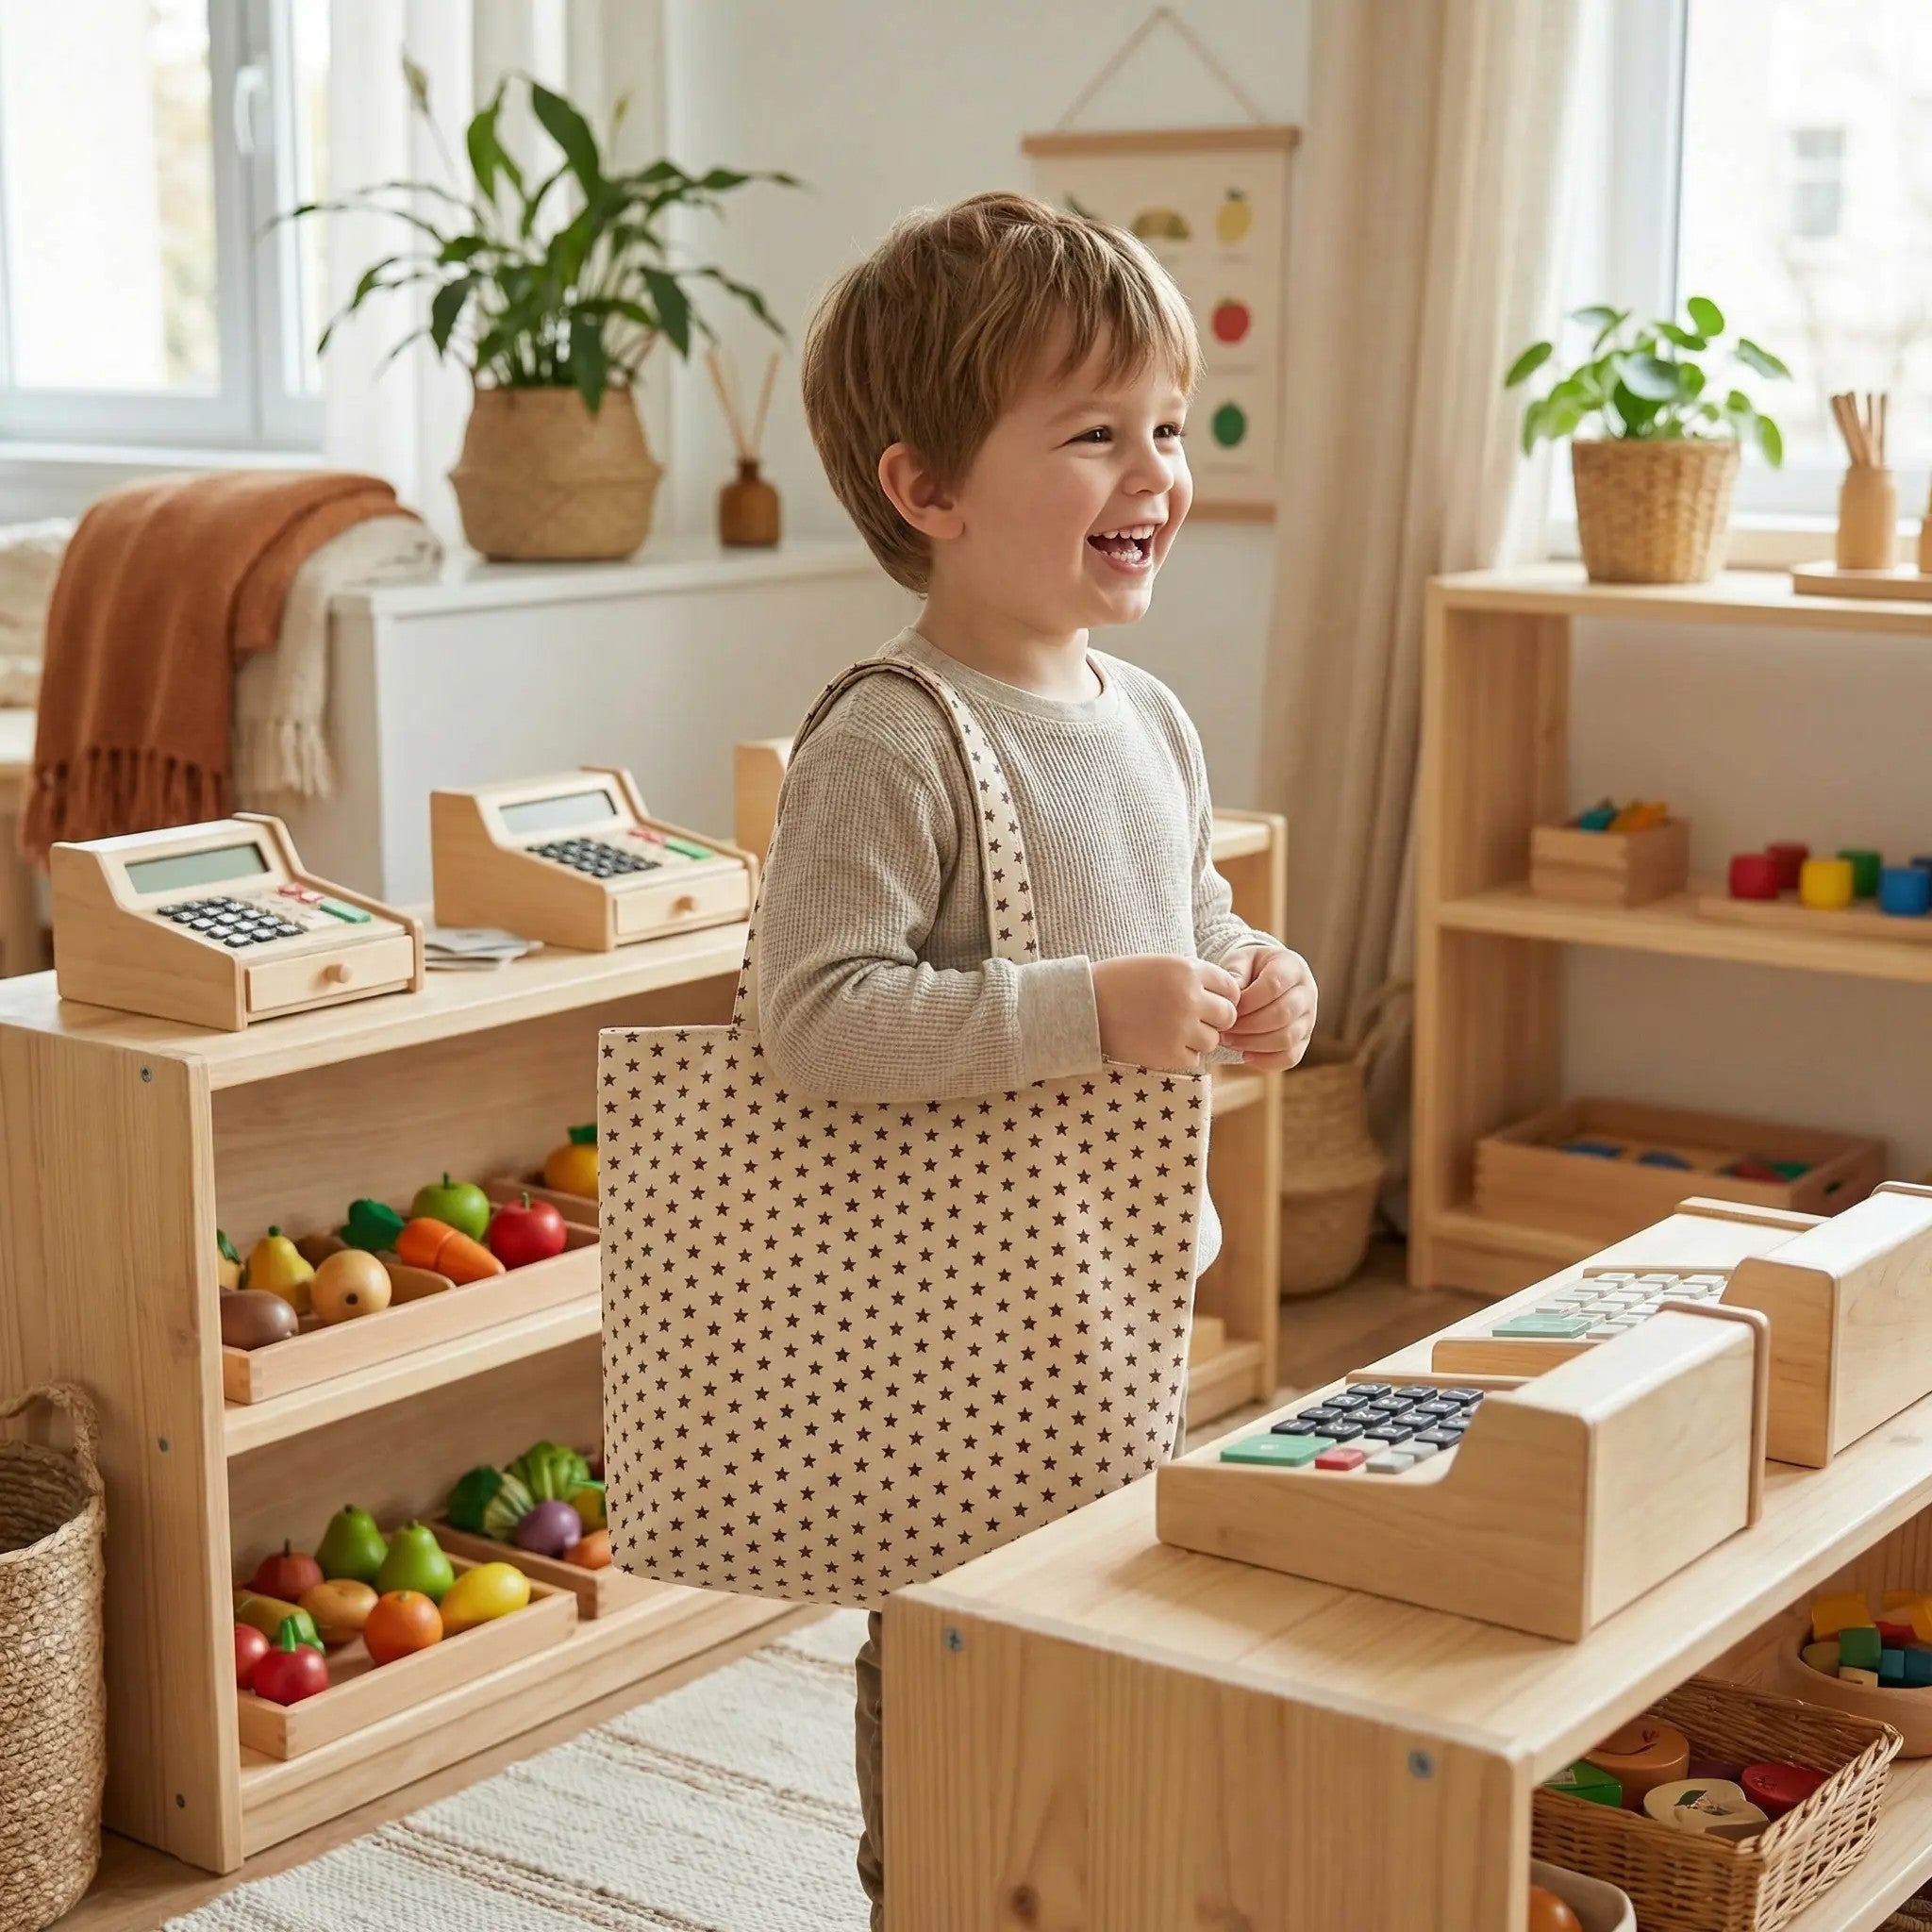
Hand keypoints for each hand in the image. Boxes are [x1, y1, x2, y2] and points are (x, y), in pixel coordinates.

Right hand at [1091, 954, 1242, 1071]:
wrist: (1085, 1006)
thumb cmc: (1119, 982)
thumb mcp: (1159, 964)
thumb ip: (1192, 976)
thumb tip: (1225, 997)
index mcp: (1187, 969)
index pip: (1230, 988)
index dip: (1223, 997)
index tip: (1209, 1002)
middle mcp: (1189, 998)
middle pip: (1228, 1016)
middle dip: (1215, 1020)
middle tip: (1194, 1021)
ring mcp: (1181, 1028)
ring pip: (1212, 1040)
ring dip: (1198, 1039)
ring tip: (1172, 1032)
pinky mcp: (1170, 1054)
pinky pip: (1194, 1059)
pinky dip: (1182, 1055)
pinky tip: (1161, 1044)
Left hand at [1216, 945, 1316, 1068]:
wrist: (1263, 976)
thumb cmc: (1249, 967)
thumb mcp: (1240, 960)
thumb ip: (1235, 972)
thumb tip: (1232, 994)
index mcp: (1293, 966)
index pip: (1273, 986)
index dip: (1247, 1001)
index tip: (1224, 1009)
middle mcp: (1307, 992)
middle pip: (1282, 1015)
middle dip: (1247, 1026)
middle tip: (1223, 1030)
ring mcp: (1309, 1018)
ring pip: (1287, 1038)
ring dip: (1254, 1044)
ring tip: (1229, 1041)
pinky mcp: (1304, 1039)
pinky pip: (1291, 1057)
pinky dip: (1267, 1061)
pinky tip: (1245, 1056)